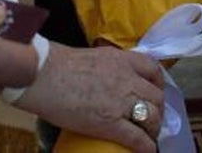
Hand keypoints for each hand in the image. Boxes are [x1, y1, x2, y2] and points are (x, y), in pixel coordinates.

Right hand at [16, 43, 165, 152]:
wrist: (43, 75)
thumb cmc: (57, 65)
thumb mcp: (92, 57)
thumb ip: (106, 67)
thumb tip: (104, 79)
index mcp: (122, 59)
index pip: (153, 69)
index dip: (158, 84)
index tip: (155, 92)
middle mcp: (127, 79)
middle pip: (156, 96)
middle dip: (158, 110)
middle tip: (152, 119)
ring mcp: (121, 102)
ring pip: (152, 117)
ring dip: (154, 129)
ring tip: (148, 136)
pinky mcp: (111, 123)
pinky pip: (137, 138)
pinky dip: (146, 146)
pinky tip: (148, 151)